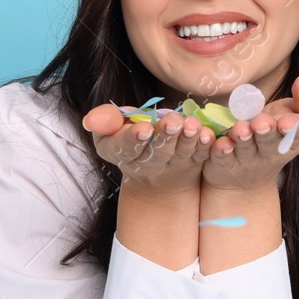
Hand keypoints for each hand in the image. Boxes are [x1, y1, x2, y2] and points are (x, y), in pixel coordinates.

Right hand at [81, 104, 214, 196]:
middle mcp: (148, 164)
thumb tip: (89, 120)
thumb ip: (104, 122)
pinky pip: (201, 156)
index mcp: (122, 153)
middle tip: (173, 121)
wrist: (155, 179)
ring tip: (191, 125)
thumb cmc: (131, 141)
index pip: (126, 148)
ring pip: (181, 154)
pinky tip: (209, 135)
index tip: (143, 129)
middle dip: (165, 136)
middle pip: (157, 152)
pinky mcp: (194, 164)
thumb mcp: (110, 132)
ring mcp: (173, 166)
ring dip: (188, 140)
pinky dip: (206, 147)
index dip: (134, 139)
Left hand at [202, 75, 298, 192]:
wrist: (248, 175)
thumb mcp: (295, 115)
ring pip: (245, 148)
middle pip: (270, 142)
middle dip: (266, 131)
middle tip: (260, 123)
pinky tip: (218, 141)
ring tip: (241, 130)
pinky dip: (219, 149)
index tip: (287, 122)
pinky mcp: (224, 163)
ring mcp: (247, 159)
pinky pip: (221, 157)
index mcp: (294, 140)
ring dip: (242, 138)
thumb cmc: (276, 134)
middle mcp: (271, 152)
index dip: (294, 127)